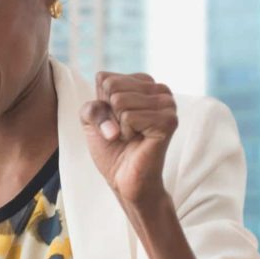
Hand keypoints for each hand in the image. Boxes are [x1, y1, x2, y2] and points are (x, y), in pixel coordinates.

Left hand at [79, 71, 177, 208]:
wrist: (124, 179)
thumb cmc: (112, 149)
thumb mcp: (91, 121)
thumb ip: (92, 105)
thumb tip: (118, 111)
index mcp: (143, 83)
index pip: (104, 78)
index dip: (101, 105)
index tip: (114, 121)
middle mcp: (159, 89)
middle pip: (112, 87)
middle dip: (109, 114)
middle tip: (123, 131)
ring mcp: (167, 104)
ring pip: (119, 100)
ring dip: (118, 125)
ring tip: (131, 136)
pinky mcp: (168, 121)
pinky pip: (129, 117)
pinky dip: (126, 132)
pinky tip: (138, 140)